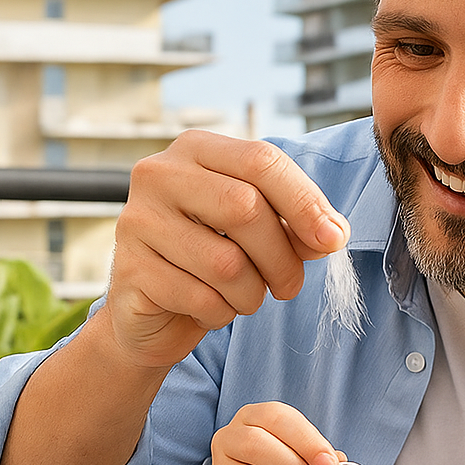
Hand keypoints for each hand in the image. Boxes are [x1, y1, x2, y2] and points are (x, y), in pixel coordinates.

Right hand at [106, 130, 349, 369]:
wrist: (153, 314)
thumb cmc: (212, 262)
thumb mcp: (258, 236)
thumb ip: (295, 227)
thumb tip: (333, 234)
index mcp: (196, 150)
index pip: (262, 161)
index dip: (306, 202)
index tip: (334, 239)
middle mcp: (159, 174)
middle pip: (246, 208)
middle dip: (282, 258)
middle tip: (289, 286)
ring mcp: (138, 220)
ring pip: (226, 263)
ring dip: (252, 294)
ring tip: (245, 298)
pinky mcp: (130, 270)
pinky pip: (201, 298)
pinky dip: (221, 313)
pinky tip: (211, 309)